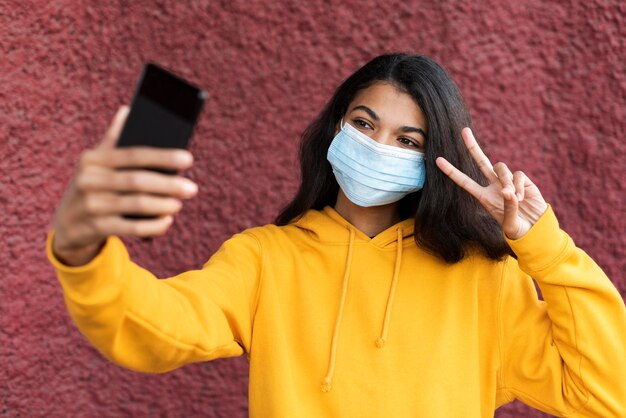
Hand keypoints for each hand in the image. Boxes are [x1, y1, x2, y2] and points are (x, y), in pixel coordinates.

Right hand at [52, 106, 198, 265]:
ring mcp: (90, 206)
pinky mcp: (95, 228)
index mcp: (92, 159)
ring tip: (179, 204)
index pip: (133, 154)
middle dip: (169, 185)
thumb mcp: (96, 162)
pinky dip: (154, 225)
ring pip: (137, 205)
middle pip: (137, 181)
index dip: (163, 156)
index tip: (189, 159)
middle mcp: (88, 180)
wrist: (67, 224)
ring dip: (164, 205)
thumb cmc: (92, 186)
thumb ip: (113, 138)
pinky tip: (167, 221)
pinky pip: (132, 228)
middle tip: (192, 188)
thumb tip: (129, 109)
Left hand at [435, 127, 547, 239]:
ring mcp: (507, 181)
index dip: (451, 172)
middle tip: (463, 130)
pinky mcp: (522, 180)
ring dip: (506, 181)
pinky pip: (517, 175)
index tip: (437, 160)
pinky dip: (519, 185)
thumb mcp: (510, 224)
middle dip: (472, 146)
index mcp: (484, 197)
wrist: (535, 229)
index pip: (464, 182)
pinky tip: (522, 197)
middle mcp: (493, 186)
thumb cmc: (518, 230)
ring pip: (501, 168)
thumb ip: (508, 208)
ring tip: (514, 198)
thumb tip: (508, 191)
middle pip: (481, 162)